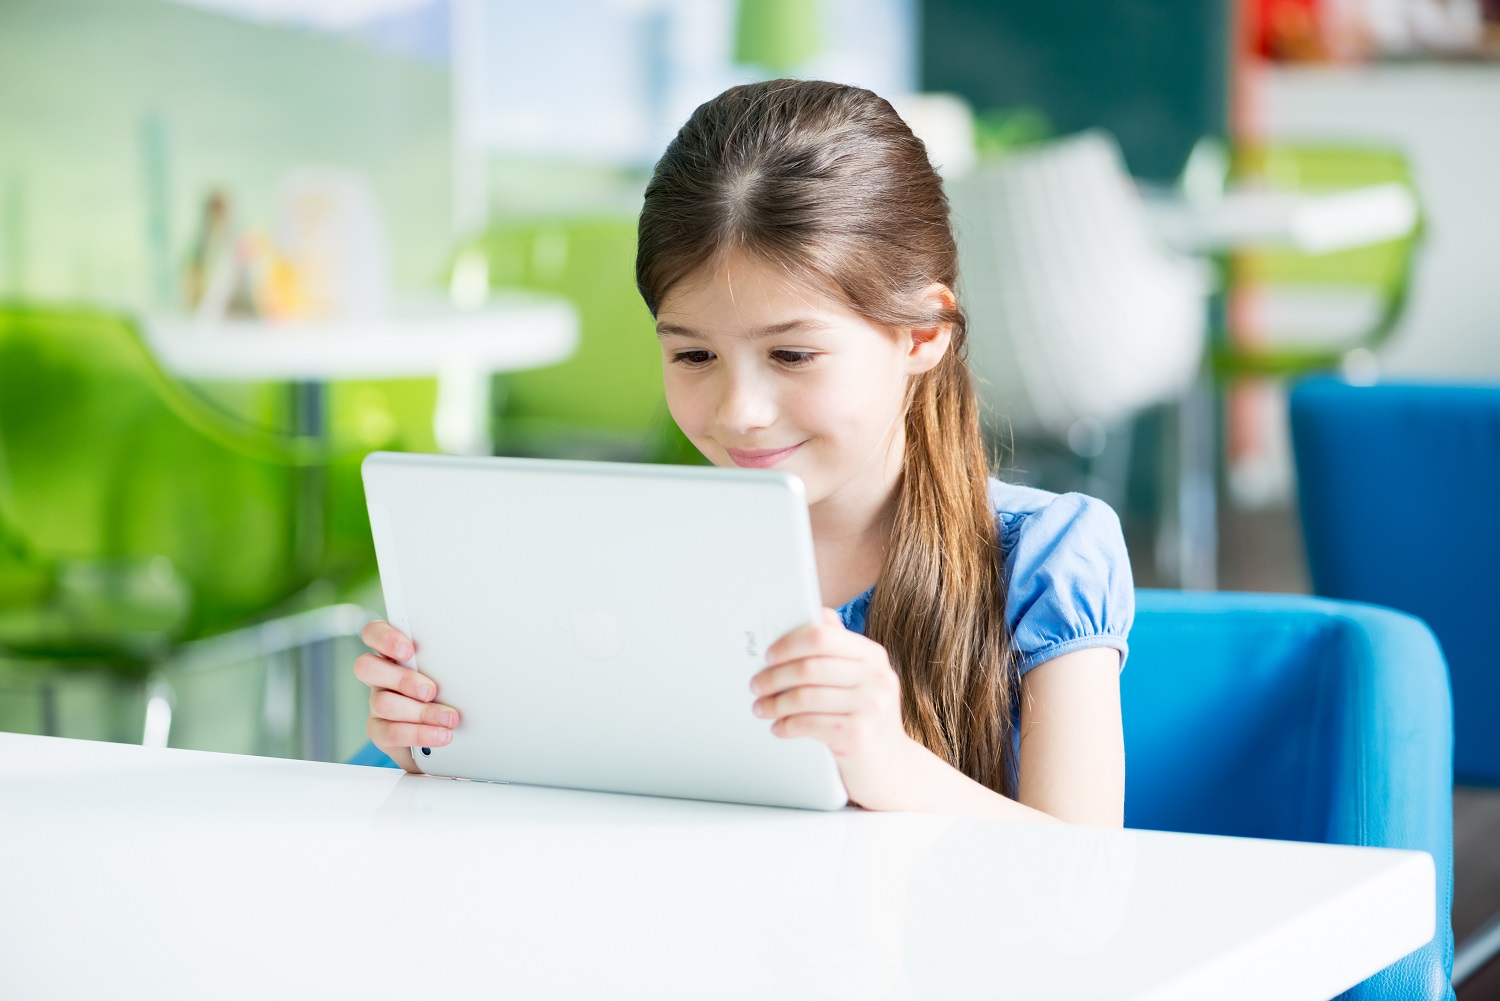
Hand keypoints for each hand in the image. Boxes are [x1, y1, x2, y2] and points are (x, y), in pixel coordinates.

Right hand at [354, 620, 460, 773]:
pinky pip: (391, 732)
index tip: (408, 649)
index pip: (373, 633)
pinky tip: (440, 735)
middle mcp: (381, 676)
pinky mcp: (379, 731)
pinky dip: (419, 734)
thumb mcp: (449, 674)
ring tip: (449, 719)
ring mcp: (377, 703)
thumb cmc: (447, 694)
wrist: (445, 737)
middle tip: (431, 691)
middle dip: (403, 679)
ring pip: (384, 703)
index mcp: (394, 654)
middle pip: (367, 667)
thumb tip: (473, 658)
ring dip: (421, 712)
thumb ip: (447, 663)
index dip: (384, 638)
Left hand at [749, 608, 916, 808]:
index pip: (822, 636)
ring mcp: (871, 707)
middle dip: (774, 676)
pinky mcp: (859, 735)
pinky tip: (779, 727)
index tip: (769, 655)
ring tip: (762, 708)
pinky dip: (787, 726)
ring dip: (775, 703)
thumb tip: (819, 616)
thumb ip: (841, 650)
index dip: (789, 644)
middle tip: (756, 684)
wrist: (893, 770)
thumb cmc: (868, 721)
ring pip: (805, 696)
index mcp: (873, 656)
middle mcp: (877, 677)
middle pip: (809, 666)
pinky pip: (809, 724)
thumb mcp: (861, 681)